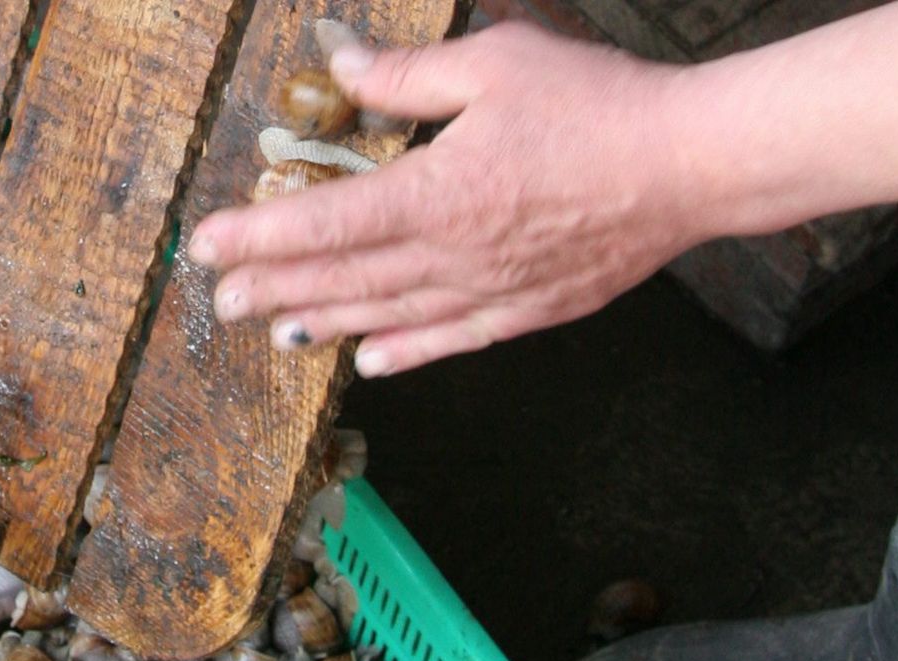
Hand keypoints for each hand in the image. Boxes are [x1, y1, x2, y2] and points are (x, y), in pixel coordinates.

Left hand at [189, 23, 708, 374]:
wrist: (689, 166)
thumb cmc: (597, 105)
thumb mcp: (496, 64)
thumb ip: (409, 77)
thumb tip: (342, 63)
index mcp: (436, 193)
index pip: (326, 222)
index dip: (260, 236)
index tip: (208, 244)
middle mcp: (451, 256)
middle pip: (344, 280)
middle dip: (275, 289)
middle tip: (221, 300)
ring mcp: (487, 293)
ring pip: (387, 316)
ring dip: (325, 325)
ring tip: (275, 332)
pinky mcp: (524, 311)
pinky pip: (449, 340)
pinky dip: (404, 352)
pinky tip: (368, 361)